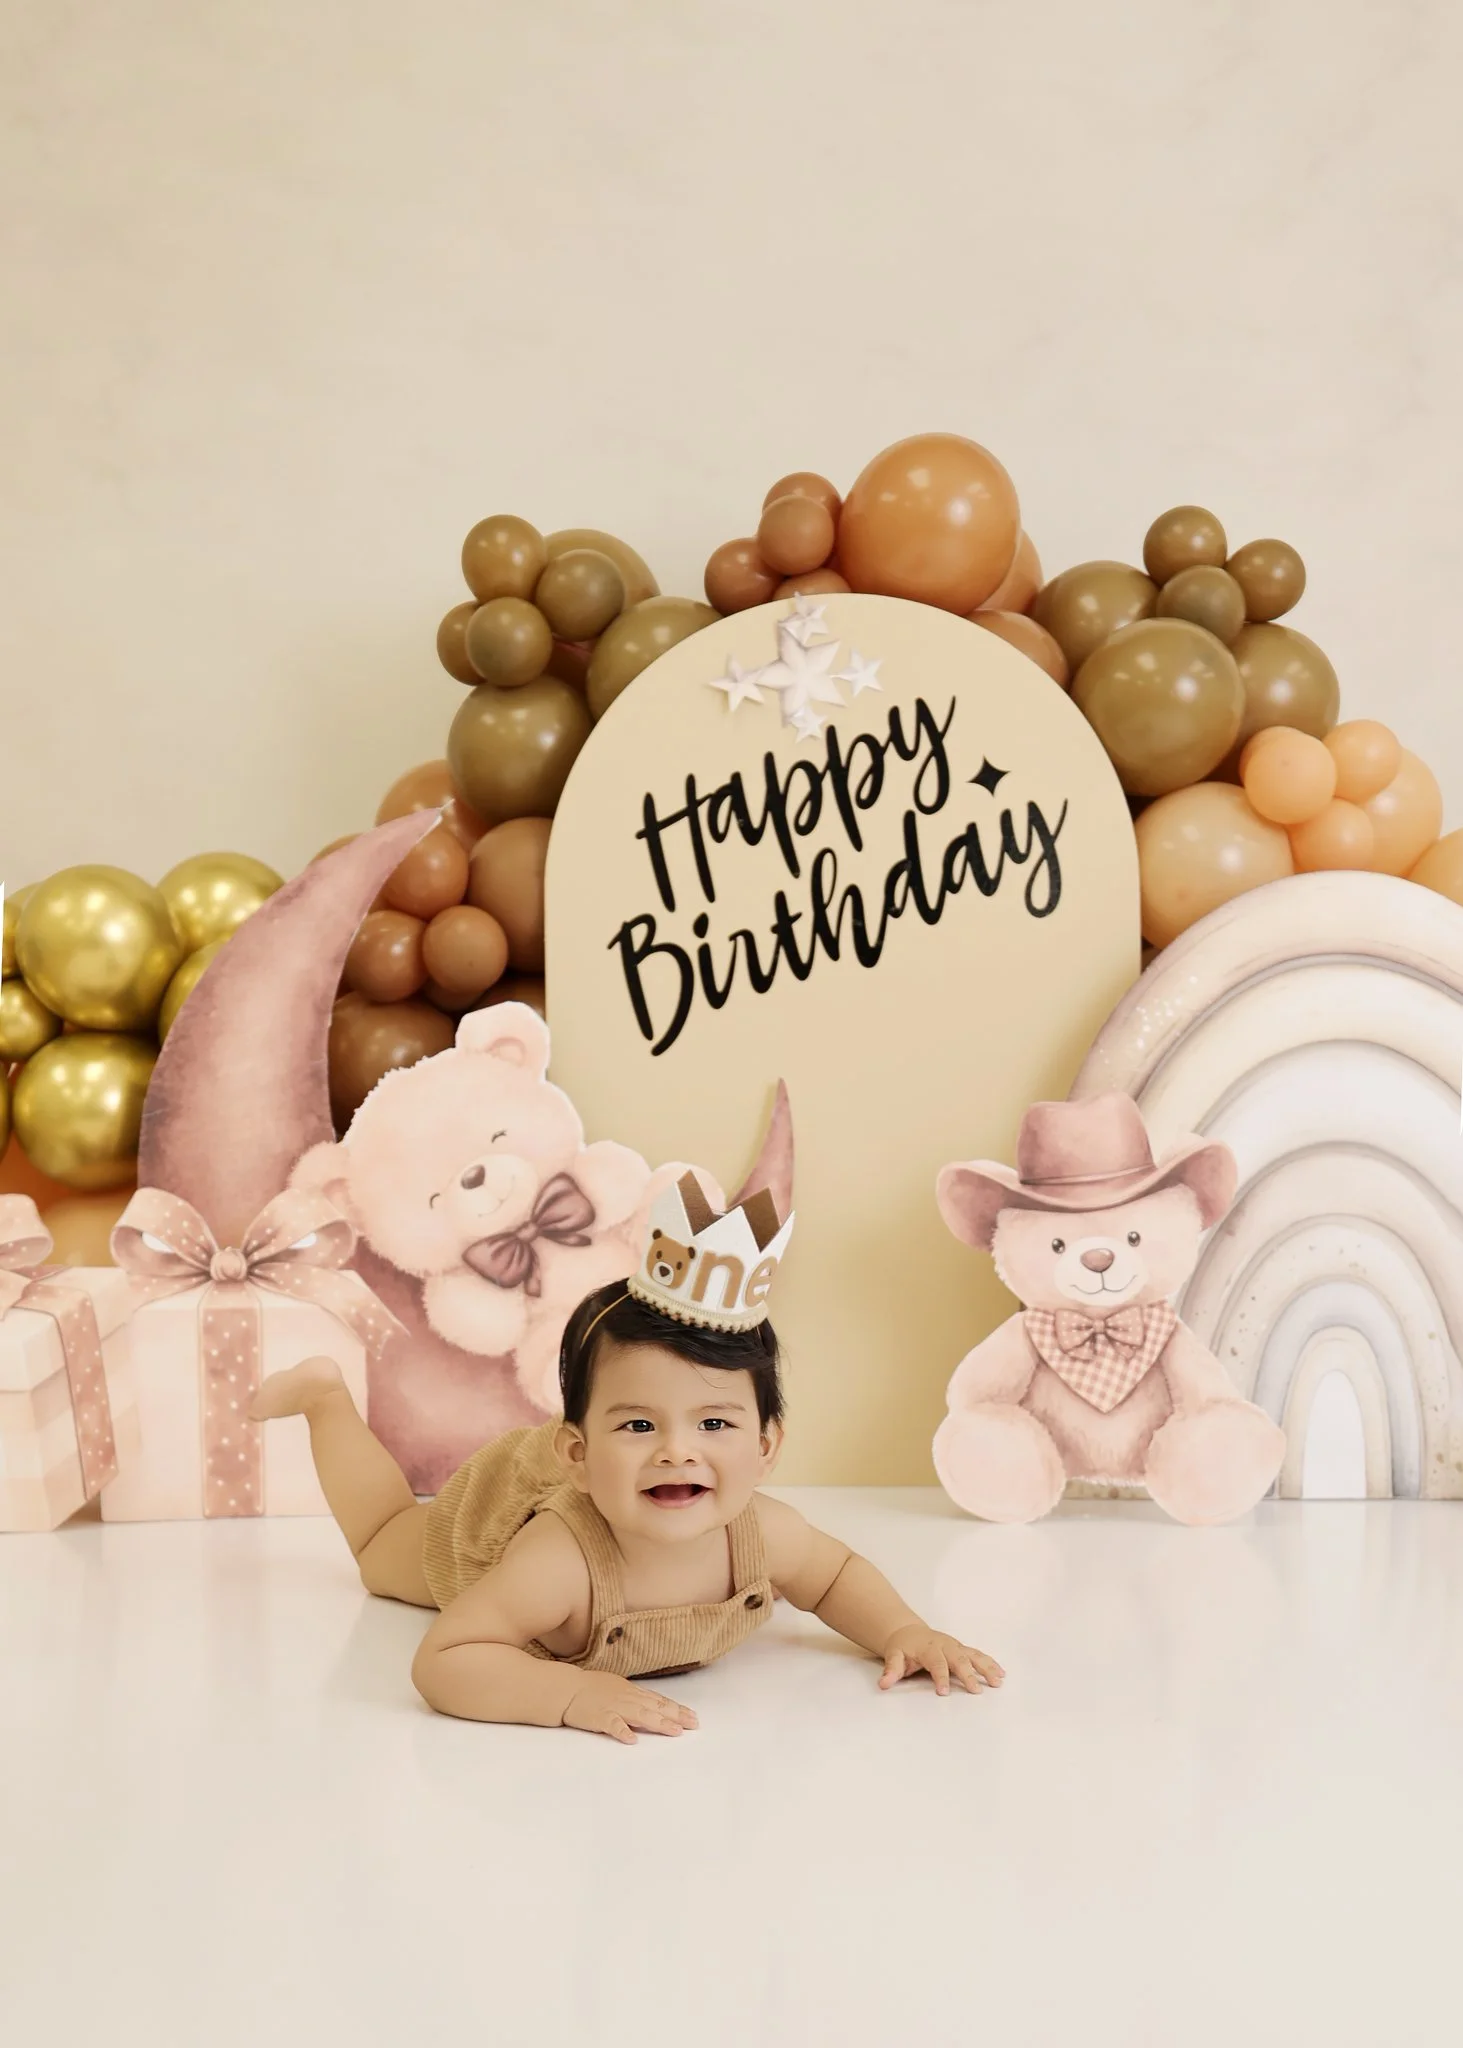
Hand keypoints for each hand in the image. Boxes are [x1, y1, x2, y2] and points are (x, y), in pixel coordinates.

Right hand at [561, 1671, 699, 1744]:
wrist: (567, 1689)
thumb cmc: (592, 1688)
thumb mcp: (618, 1688)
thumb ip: (635, 1697)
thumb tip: (653, 1705)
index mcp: (632, 1692)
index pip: (660, 1701)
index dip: (678, 1709)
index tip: (693, 1717)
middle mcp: (628, 1698)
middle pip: (656, 1707)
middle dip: (677, 1716)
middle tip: (694, 1724)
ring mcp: (614, 1707)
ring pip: (640, 1715)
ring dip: (659, 1723)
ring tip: (675, 1731)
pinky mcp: (600, 1718)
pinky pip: (612, 1725)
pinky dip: (622, 1731)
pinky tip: (632, 1740)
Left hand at [879, 1625, 1004, 1696]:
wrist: (908, 1632)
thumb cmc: (902, 1647)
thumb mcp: (893, 1656)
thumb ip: (891, 1670)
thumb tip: (884, 1684)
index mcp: (928, 1648)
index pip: (936, 1663)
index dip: (940, 1677)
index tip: (943, 1692)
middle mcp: (945, 1646)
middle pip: (958, 1659)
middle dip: (967, 1674)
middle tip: (975, 1690)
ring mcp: (955, 1646)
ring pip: (973, 1656)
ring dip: (986, 1668)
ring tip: (997, 1682)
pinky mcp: (962, 1649)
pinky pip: (978, 1655)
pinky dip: (990, 1663)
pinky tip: (1001, 1674)